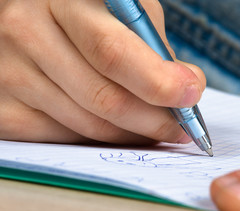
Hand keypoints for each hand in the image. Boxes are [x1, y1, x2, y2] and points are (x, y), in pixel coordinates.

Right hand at [0, 0, 205, 143]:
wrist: (31, 16)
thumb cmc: (85, 9)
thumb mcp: (121, 7)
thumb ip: (151, 46)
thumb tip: (185, 90)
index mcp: (63, 1)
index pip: (113, 53)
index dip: (158, 82)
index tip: (191, 95)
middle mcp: (26, 34)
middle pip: (102, 98)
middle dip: (153, 121)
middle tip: (180, 127)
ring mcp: (9, 73)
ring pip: (86, 126)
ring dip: (131, 134)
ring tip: (154, 128)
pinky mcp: (4, 108)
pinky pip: (63, 137)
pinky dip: (99, 138)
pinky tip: (117, 129)